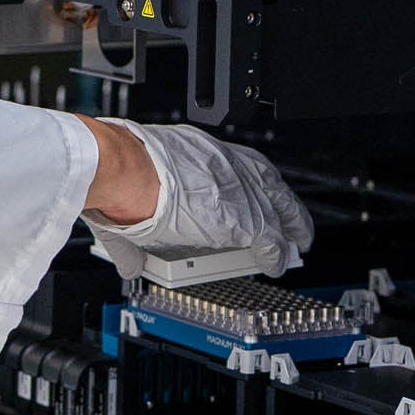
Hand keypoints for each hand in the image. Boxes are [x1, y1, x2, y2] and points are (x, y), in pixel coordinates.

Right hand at [79, 120, 312, 282]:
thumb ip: (135, 229)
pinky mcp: (245, 219)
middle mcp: (226, 164)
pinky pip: (271, 242)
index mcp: (199, 149)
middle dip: (282, 202)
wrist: (126, 172)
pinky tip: (275, 264)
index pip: (238, 163)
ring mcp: (239, 190)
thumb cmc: (120, 172)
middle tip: (288, 219)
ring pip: (277, 210)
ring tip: (294, 243)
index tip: (255, 193)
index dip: (251, 182)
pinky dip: (275, 256)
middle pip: (268, 182)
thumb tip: (131, 263)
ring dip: (287, 228)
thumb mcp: (133, 186)